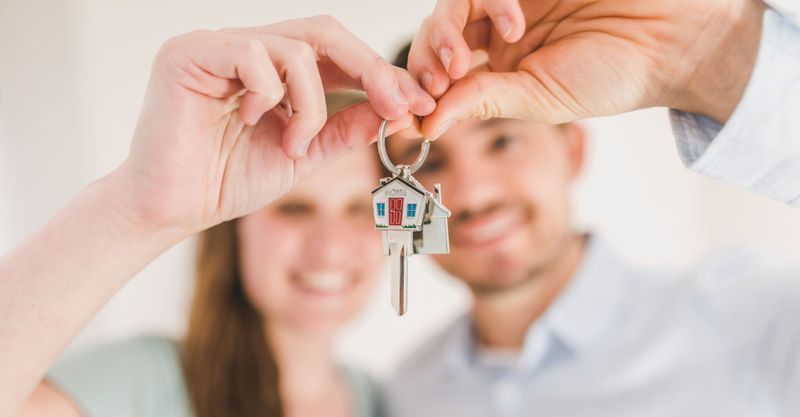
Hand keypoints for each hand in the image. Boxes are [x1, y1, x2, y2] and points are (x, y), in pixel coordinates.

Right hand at [112, 16, 434, 236]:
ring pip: (295, 48)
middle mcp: (245, 48)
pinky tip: (250, 122)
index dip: (379, 73)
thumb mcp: (303, 154)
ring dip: (311, 104)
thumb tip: (392, 110)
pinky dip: (269, 94)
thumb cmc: (227, 180)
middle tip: (398, 105)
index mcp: (271, 68)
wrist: (172, 209)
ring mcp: (217, 45)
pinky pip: (252, 55)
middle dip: (370, 69)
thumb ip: (343, 129)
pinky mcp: (189, 53)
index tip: (417, 104)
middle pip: (324, 32)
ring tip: (293, 144)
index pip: (335, 52)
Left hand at [409, 0, 765, 137]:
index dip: (420, 88)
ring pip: (453, 4)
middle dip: (426, 60)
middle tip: (438, 82)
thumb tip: (425, 125)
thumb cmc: (613, 76)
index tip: (412, 112)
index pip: (442, 73)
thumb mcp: (540, 99)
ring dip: (447, 32)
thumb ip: (483, 102)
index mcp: (500, 68)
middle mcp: (499, 32)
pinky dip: (489, 1)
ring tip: (463, 61)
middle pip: (437, 34)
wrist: (671, 40)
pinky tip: (514, 24)